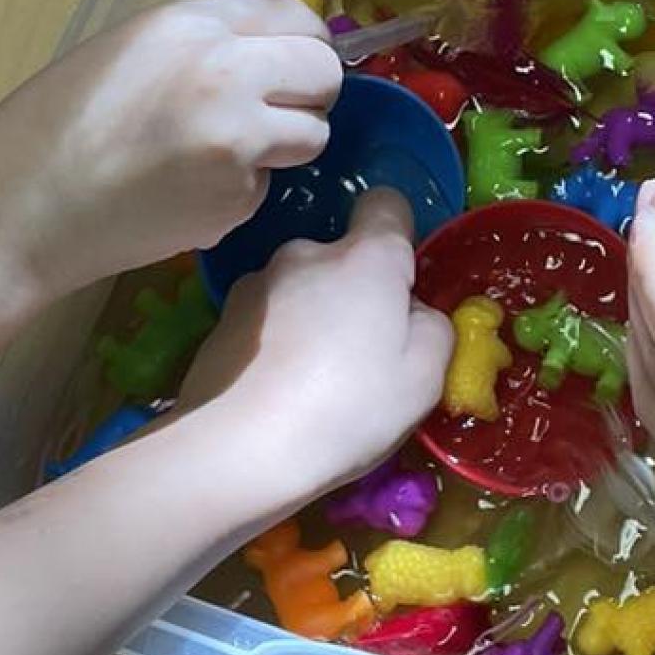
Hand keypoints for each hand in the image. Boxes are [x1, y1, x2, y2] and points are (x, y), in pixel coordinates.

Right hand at [0, 0, 343, 303]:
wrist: (21, 210)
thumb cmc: (55, 124)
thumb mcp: (129, 48)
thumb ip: (204, 42)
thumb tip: (273, 51)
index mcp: (190, 24)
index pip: (296, 14)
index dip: (301, 41)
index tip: (290, 62)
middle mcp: (226, 74)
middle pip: (323, 71)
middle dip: (308, 93)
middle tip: (270, 112)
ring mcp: (238, 141)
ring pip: (312, 135)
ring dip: (283, 146)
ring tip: (218, 154)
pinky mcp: (236, 200)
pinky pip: (267, 187)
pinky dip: (238, 192)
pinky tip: (182, 193)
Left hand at [178, 190, 453, 498]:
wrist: (238, 449)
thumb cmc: (347, 409)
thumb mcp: (425, 377)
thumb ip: (433, 327)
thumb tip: (412, 313)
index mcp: (366, 257)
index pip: (388, 205)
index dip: (400, 239)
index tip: (402, 289)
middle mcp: (306, 252)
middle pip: (342, 257)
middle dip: (354, 293)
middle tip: (361, 358)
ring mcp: (256, 283)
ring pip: (302, 289)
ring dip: (311, 317)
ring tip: (312, 382)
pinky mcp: (221, 318)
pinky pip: (267, 319)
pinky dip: (276, 343)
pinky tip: (275, 391)